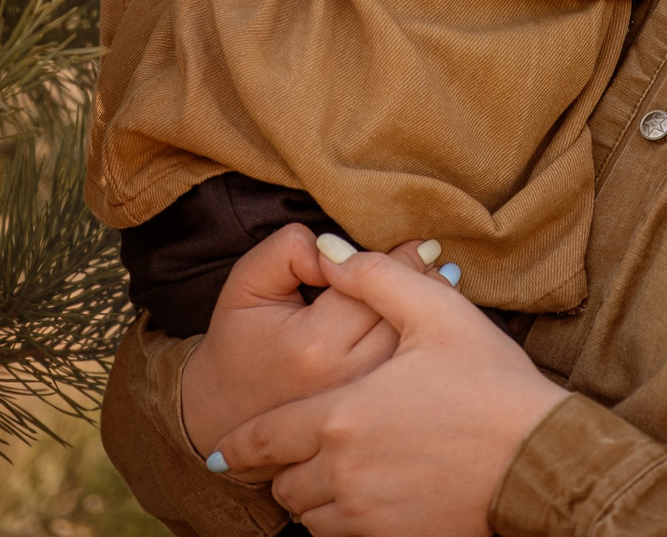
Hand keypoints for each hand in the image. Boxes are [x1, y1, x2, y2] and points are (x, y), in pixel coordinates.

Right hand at [180, 228, 431, 478]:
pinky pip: (408, 376)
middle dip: (424, 284)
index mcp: (313, 342)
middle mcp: (344, 377)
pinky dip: (421, 347)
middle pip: (402, 318)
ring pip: (413, 350)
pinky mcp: (370, 421)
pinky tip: (426, 327)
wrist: (227, 420)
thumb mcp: (246, 285)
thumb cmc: (238, 345)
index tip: (424, 245)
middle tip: (438, 261)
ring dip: (430, 316)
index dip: (401, 260)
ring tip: (439, 288)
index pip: (372, 286)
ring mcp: (361, 403)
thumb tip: (332, 246)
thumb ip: (285, 252)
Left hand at [209, 247, 566, 536]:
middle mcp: (343, 472)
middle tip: (296, 453)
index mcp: (341, 415)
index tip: (222, 452)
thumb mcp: (435, 312)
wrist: (540, 458)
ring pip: (310, 516)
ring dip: (312, 497)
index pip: (263, 439)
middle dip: (284, 468)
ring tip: (331, 473)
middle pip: (283, 483)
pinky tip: (363, 496)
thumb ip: (373, 276)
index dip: (238, 447)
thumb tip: (325, 248)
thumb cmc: (490, 382)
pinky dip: (341, 521)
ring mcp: (368, 513)